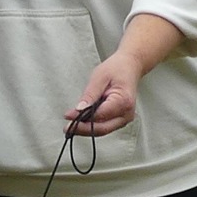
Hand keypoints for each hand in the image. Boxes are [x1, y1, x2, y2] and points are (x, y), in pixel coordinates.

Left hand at [70, 14, 183, 137]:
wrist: (129, 67)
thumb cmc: (117, 69)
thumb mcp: (99, 77)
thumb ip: (90, 95)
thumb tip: (79, 110)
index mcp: (123, 102)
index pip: (100, 116)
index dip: (82, 119)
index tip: (68, 116)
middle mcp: (127, 114)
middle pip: (102, 129)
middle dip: (83, 129)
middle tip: (67, 127)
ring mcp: (125, 118)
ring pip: (103, 130)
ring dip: (87, 129)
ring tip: (72, 124)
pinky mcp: (120, 119)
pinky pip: (105, 126)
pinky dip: (93, 125)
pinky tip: (82, 122)